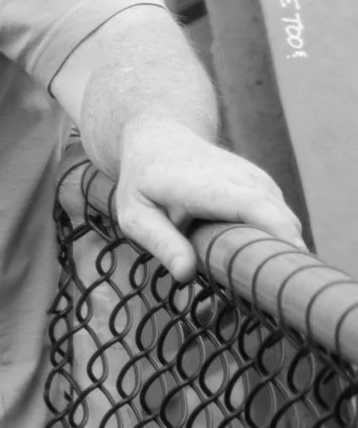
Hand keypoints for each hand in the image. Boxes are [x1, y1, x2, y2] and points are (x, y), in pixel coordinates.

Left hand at [112, 117, 303, 281]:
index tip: (292, 262)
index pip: (255, 205)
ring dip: (277, 250)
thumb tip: (185, 274)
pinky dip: (275, 239)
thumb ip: (160, 242)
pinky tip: (253, 254)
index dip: (278, 232)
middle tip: (268, 289)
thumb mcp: (135, 214)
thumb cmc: (143, 181)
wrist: (160, 138)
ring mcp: (258, 178)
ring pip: (286, 222)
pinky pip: (282, 219)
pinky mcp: (266, 185)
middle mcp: (240, 177)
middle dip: (282, 255)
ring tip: (255, 274)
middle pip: (280, 219)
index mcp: (206, 185)